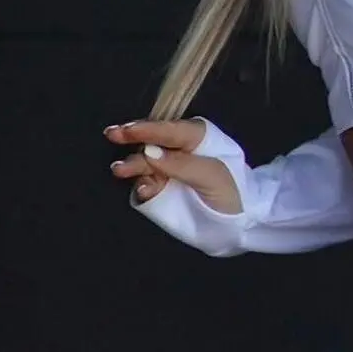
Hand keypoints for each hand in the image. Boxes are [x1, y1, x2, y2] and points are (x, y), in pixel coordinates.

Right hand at [104, 118, 242, 212]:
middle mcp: (179, 149)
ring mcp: (169, 169)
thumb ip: (180, 164)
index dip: (146, 128)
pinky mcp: (163, 188)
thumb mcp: (211, 177)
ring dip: (133, 166)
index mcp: (196, 137)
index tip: (125, 129)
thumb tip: (148, 152)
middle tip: (112, 136)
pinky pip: (147, 183)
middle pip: (152, 142)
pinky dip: (143, 186)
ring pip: (145, 163)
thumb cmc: (233, 193)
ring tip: (120, 171)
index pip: (168, 129)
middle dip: (133, 141)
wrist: (241, 222)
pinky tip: (143, 191)